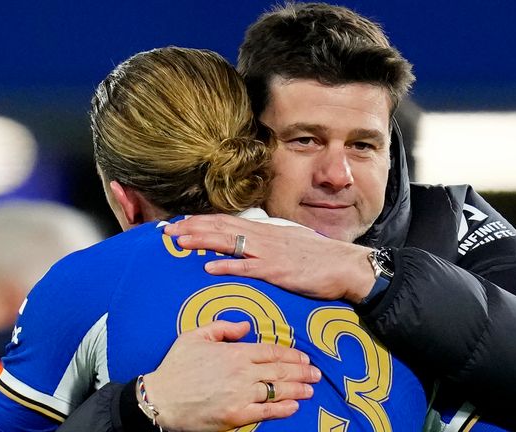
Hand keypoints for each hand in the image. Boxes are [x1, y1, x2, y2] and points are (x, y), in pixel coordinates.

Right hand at [144, 320, 320, 431]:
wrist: (161, 399)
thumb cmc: (176, 367)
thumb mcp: (195, 336)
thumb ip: (222, 327)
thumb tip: (246, 326)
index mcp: (235, 353)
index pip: (271, 352)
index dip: (290, 354)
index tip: (302, 357)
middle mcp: (243, 373)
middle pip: (280, 371)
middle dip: (302, 371)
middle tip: (316, 373)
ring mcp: (241, 395)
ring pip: (278, 391)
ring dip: (298, 389)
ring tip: (310, 389)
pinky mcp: (237, 415)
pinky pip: (266, 411)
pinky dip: (283, 409)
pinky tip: (294, 406)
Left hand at [164, 214, 375, 302]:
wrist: (347, 266)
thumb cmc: (322, 258)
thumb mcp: (292, 243)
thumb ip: (270, 242)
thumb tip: (252, 242)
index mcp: (268, 231)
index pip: (229, 222)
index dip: (203, 222)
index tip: (181, 224)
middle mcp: (265, 237)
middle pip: (223, 228)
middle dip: (193, 228)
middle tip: (168, 231)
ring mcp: (271, 253)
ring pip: (230, 242)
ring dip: (203, 241)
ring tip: (180, 242)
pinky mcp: (279, 271)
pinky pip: (249, 268)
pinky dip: (229, 266)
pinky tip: (210, 268)